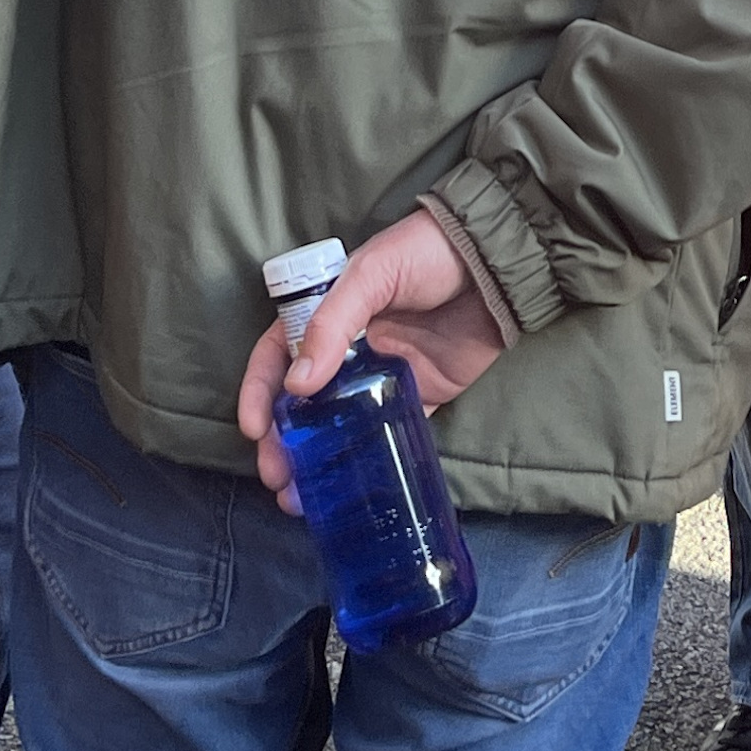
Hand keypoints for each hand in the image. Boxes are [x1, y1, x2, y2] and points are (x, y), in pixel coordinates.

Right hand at [235, 209, 510, 507]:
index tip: (254, 428)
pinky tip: (350, 486)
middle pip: (301, 401)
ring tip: (298, 497)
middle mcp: (348, 349)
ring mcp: (382, 375)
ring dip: (316, 459)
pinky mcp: (420, 395)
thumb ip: (333, 324)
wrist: (496, 263)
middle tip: (275, 475)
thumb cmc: (425, 253)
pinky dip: (366, 460)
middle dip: (282, 440)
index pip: (278, 355)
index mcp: (326, 314)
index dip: (260, 391)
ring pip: (338, 425)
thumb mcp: (372, 274)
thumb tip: (297, 385)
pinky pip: (387, 433)